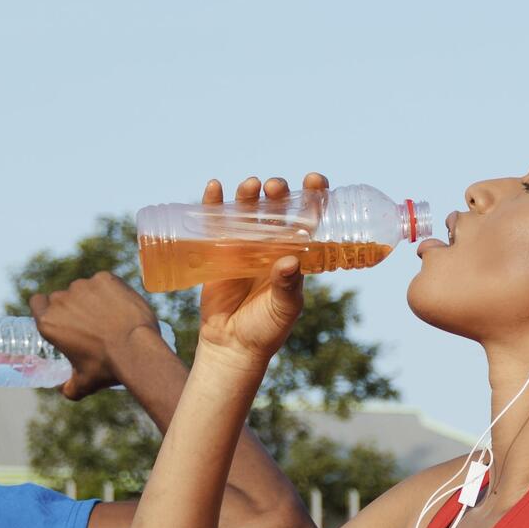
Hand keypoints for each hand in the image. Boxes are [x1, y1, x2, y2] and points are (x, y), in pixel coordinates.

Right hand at [28, 271, 166, 400]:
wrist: (136, 349)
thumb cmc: (107, 367)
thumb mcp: (84, 384)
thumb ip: (69, 388)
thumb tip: (65, 390)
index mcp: (49, 322)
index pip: (37, 302)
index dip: (45, 307)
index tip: (58, 315)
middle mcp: (62, 300)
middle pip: (62, 297)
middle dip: (73, 307)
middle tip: (90, 324)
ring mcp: (83, 286)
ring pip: (84, 289)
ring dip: (92, 299)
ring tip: (110, 318)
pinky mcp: (104, 278)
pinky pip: (104, 283)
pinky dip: (110, 291)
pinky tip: (120, 307)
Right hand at [194, 171, 327, 368]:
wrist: (231, 346)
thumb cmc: (265, 330)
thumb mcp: (283, 309)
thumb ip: (287, 287)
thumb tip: (289, 262)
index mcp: (294, 254)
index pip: (308, 219)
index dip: (314, 197)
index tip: (315, 180)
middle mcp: (270, 245)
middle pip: (276, 209)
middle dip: (278, 193)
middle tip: (275, 188)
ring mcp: (243, 246)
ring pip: (247, 211)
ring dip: (248, 194)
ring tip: (250, 186)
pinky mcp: (217, 251)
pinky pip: (214, 223)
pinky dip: (213, 203)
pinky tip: (214, 187)